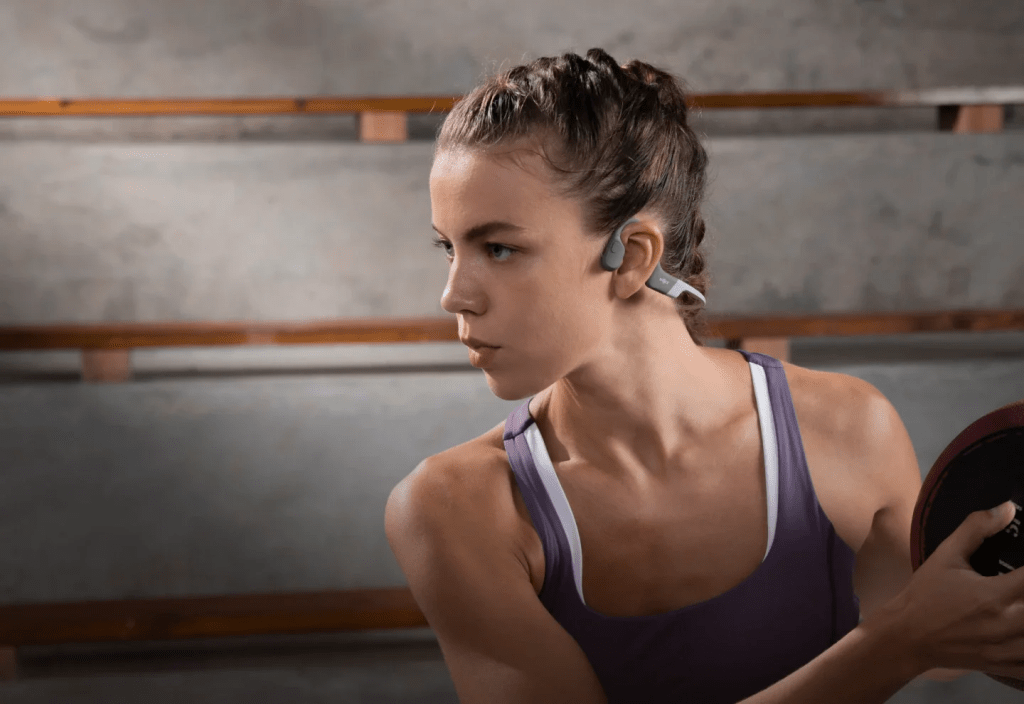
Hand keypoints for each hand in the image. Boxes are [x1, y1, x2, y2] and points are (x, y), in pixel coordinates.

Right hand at [886, 501, 1023, 679]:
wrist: (906, 636)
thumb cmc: (925, 594)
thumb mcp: (945, 556)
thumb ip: (975, 529)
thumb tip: (1007, 507)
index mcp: (992, 596)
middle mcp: (1005, 624)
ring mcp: (1006, 649)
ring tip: (1023, 602)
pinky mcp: (1005, 665)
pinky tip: (1022, 630)